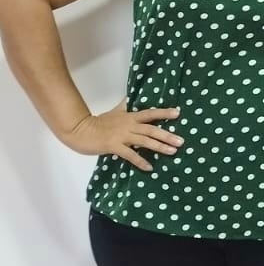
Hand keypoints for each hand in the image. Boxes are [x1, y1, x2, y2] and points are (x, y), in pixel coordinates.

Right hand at [61, 99, 181, 171]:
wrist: (80, 130)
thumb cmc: (98, 122)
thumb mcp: (115, 111)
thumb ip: (125, 106)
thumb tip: (131, 97)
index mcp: (130, 116)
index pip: (150, 113)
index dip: (164, 113)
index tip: (178, 113)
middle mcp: (129, 125)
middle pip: (151, 129)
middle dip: (167, 135)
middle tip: (182, 141)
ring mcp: (122, 136)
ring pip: (144, 141)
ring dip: (159, 147)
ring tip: (173, 152)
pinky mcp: (114, 146)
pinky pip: (130, 155)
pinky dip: (140, 161)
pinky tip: (150, 167)